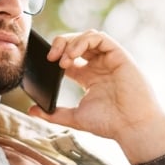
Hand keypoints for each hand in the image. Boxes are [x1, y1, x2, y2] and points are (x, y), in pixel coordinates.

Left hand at [27, 30, 164, 160]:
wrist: (132, 127)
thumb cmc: (109, 124)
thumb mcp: (75, 117)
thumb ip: (53, 114)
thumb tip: (32, 110)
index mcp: (89, 77)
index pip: (69, 57)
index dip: (56, 56)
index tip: (45, 65)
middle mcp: (99, 66)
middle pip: (76, 43)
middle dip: (60, 45)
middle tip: (50, 58)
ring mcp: (110, 59)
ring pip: (88, 37)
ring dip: (71, 43)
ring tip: (63, 61)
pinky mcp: (119, 55)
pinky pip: (100, 38)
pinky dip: (83, 41)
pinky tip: (74, 56)